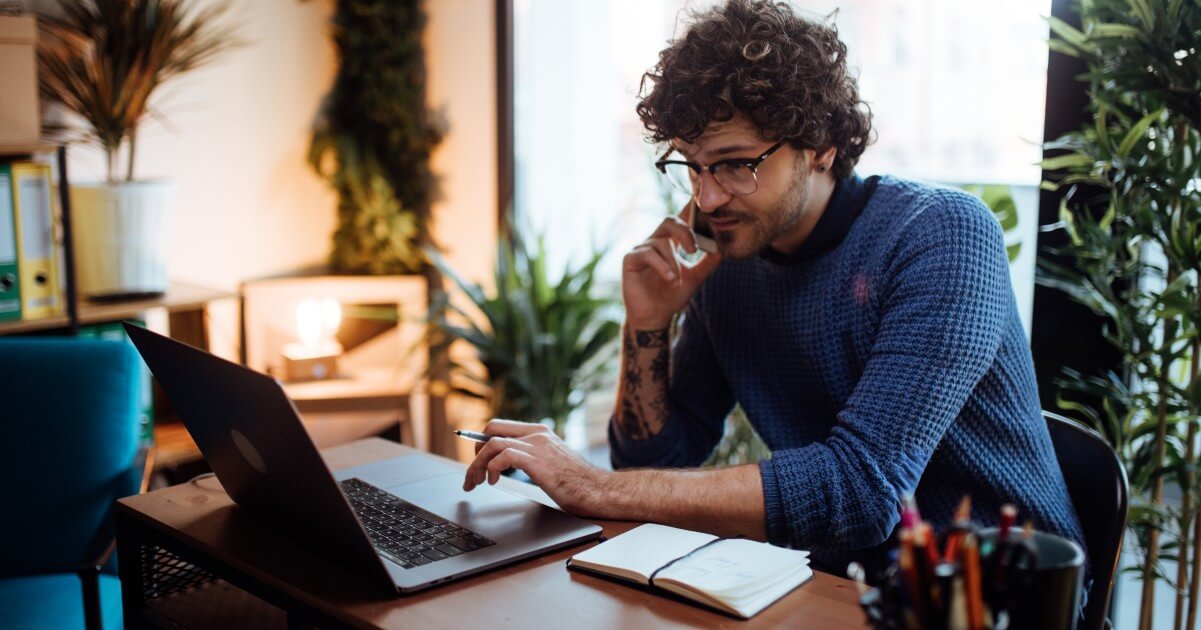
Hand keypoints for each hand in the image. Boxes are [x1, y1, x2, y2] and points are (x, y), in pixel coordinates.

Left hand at [462, 419, 613, 517]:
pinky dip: (491, 468)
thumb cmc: (578, 483)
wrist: (600, 491)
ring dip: (477, 464)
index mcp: (540, 433)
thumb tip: (507, 464)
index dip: (482, 442)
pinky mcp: (538, 461)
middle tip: (472, 474)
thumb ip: (532, 458)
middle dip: (475, 452)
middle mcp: (538, 435)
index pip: (500, 426)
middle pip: (492, 429)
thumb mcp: (550, 464)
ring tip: (476, 482)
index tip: (475, 460)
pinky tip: (494, 481)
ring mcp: (538, 446)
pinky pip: (503, 456)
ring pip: (493, 443)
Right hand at [622, 203, 721, 329]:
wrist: (655, 317)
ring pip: (661, 242)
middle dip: (685, 232)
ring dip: (673, 262)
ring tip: (678, 281)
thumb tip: (723, 248)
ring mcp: (642, 250)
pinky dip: (663, 266)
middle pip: (669, 221)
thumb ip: (708, 263)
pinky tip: (671, 279)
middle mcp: (655, 242)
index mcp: (670, 243)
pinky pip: (648, 254)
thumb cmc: (672, 296)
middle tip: (695, 250)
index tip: (702, 205)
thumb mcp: (696, 278)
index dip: (690, 210)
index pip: (680, 220)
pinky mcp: (630, 259)